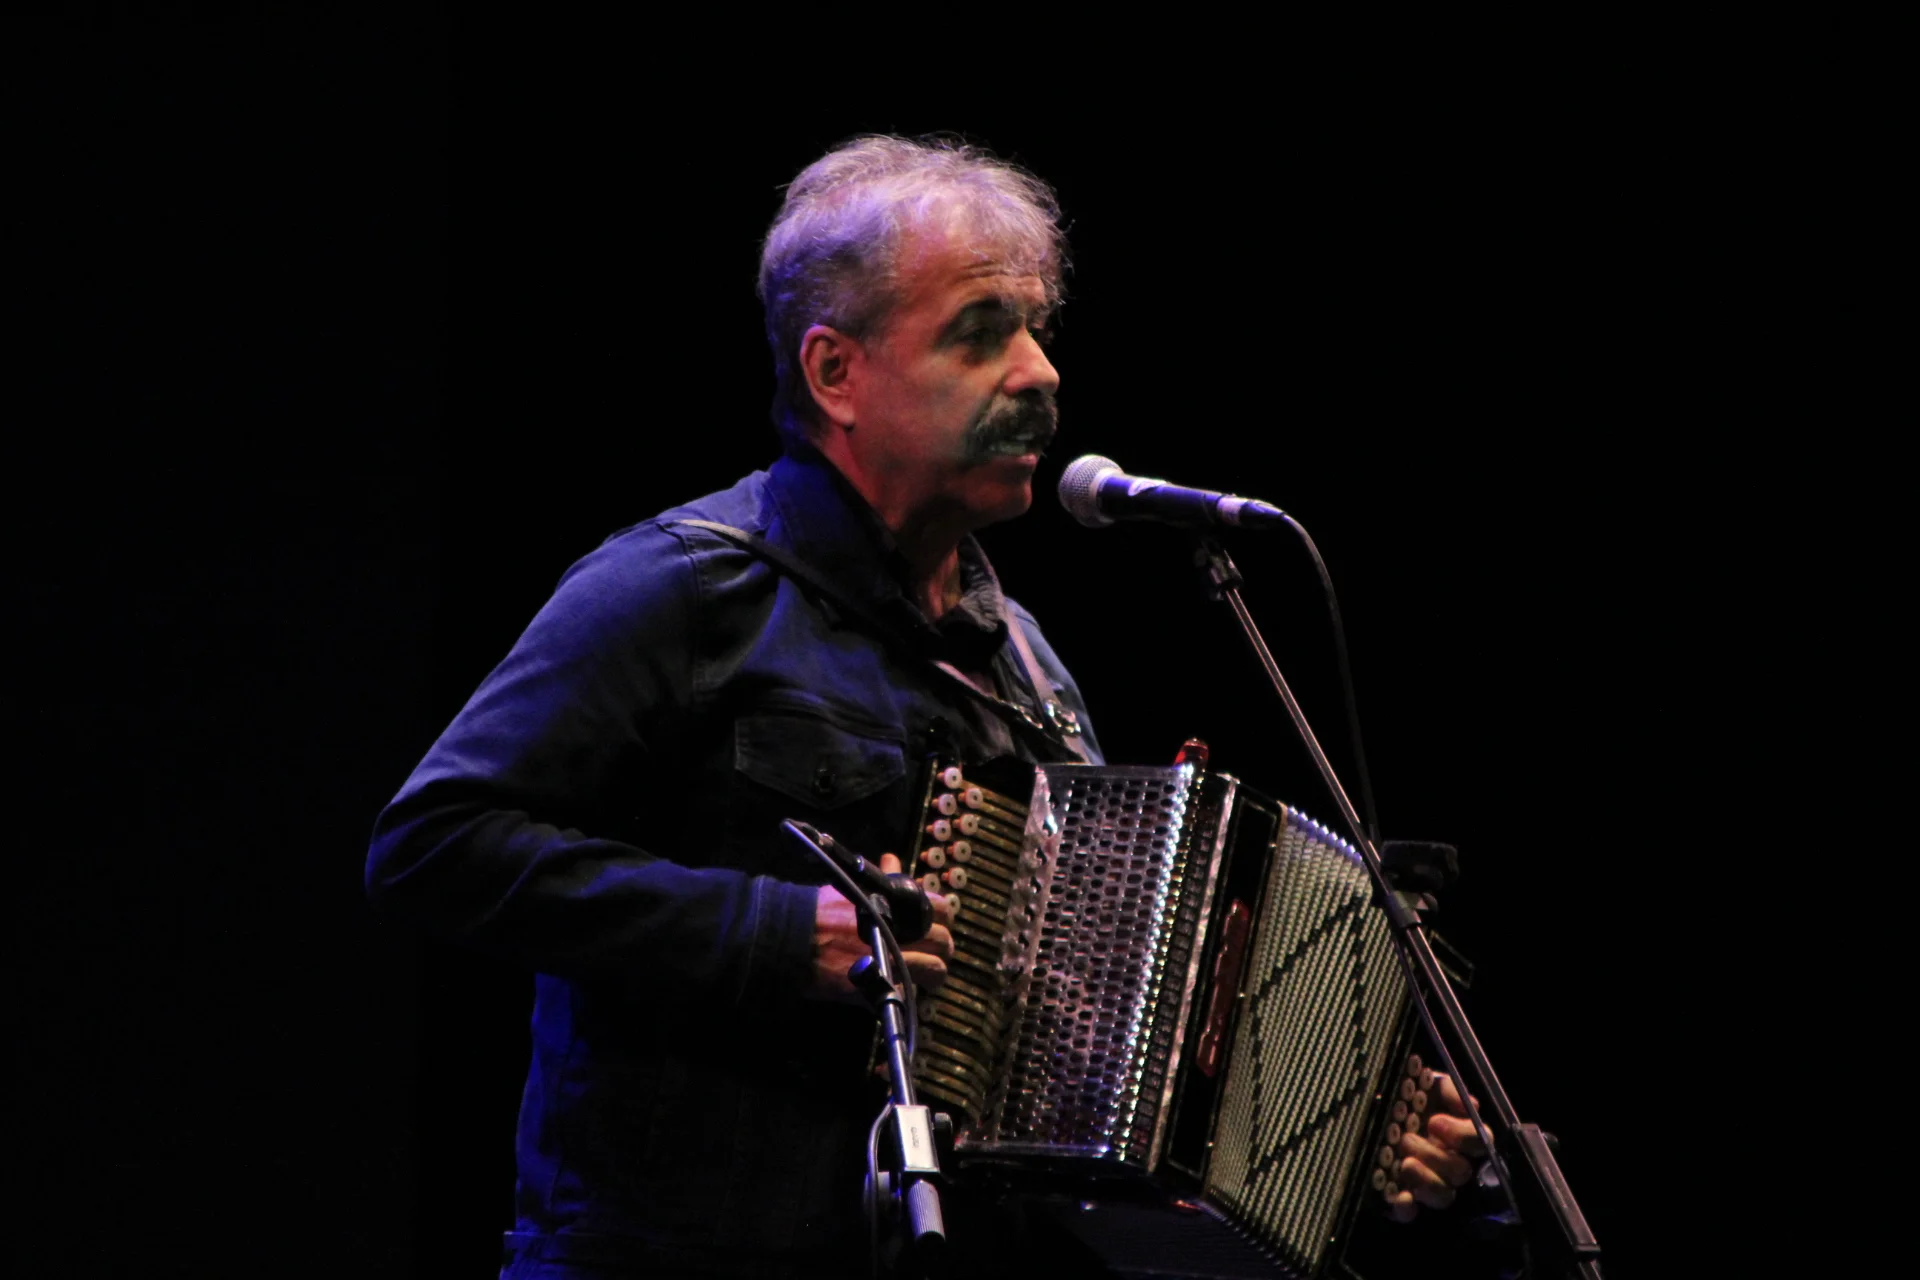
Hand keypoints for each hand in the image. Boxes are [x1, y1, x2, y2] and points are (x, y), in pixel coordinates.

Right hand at [807, 853, 955, 1002]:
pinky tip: (899, 988)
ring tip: (923, 976)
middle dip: (941, 948)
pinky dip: (906, 992)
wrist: (793, 937)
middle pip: (943, 942)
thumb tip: (893, 862)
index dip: (941, 918)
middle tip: (932, 953)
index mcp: (897, 905)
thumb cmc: (821, 908)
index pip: (942, 908)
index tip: (935, 925)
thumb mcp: (855, 885)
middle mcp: (901, 932)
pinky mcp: (879, 987)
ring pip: (935, 969)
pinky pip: (907, 993)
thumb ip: (881, 878)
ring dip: (932, 973)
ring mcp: (892, 961)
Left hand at [1387, 1070, 1486, 1222]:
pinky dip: (1407, 1208)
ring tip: (1404, 1163)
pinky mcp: (1406, 1198)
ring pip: (1444, 1196)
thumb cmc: (1405, 1094)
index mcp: (1458, 1135)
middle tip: (1407, 1139)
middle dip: (1435, 1156)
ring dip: (1426, 1180)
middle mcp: (1448, 1162)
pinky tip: (1400, 1197)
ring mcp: (1428, 1182)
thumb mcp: (1427, 1082)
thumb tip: (1468, 1105)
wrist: (1374, 1107)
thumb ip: (1450, 1089)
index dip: (1462, 1135)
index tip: (1434, 1121)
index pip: (1479, 1141)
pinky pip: (1412, 1213)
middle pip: (1460, 1172)